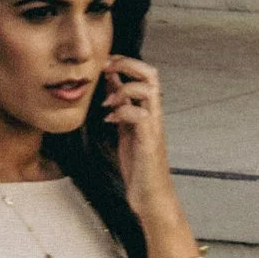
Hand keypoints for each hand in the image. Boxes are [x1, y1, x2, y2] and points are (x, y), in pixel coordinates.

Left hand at [100, 54, 172, 211]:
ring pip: (149, 90)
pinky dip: (122, 112)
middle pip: (151, 73)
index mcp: (148, 109)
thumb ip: (121, 107)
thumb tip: (112, 85)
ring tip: (106, 103)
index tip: (104, 63)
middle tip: (106, 69)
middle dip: (127, 65)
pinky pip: (140, 116)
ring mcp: (154, 126)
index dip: (125, 62)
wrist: (150, 195)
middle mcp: (154, 114)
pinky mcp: (149, 141)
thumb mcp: (125, 129)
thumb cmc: (139, 165)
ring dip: (124, 90)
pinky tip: (109, 121)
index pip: (144, 73)